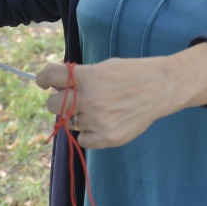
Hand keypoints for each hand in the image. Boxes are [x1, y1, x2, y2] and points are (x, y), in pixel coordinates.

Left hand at [35, 44, 206, 148]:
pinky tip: (103, 121)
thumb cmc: (133, 74)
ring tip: (100, 107)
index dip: (44, 79)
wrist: (162, 88)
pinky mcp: (108, 138)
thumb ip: (81, 76)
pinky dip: (89, 132)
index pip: (50, 77)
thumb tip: (57, 85)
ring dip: (79, 115)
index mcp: (87, 78)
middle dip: (59, 100)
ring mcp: (98, 121)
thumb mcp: (104, 66)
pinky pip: (83, 139)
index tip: (44, 82)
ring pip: (70, 122)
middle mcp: (89, 100)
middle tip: (72, 98)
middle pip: (53, 105)